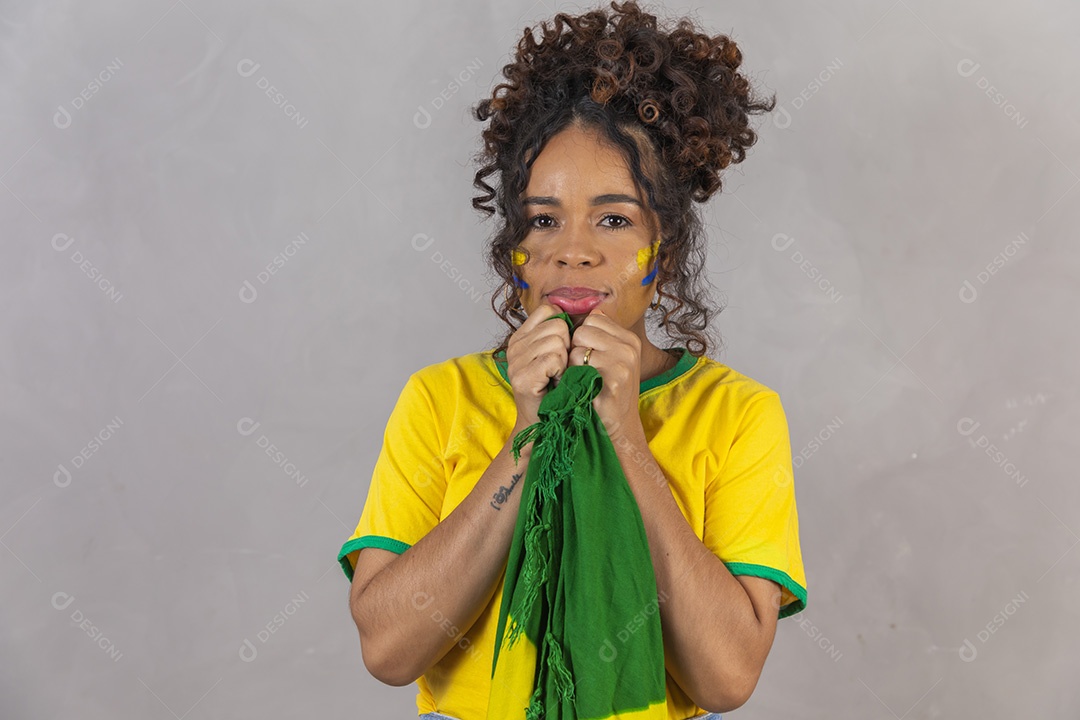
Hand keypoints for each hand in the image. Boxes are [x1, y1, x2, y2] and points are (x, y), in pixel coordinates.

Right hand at [505, 301, 570, 426]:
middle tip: (560, 367)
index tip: (562, 350)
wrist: (542, 423)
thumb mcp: (556, 355)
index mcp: (522, 336)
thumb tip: (593, 312)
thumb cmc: (555, 389)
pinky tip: (556, 383)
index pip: (549, 310)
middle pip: (557, 325)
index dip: (564, 328)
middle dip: (567, 346)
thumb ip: (562, 333)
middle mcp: (515, 345)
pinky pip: (553, 359)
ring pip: (557, 341)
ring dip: (565, 362)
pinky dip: (561, 372)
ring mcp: (516, 361)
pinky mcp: (522, 377)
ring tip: (558, 376)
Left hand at [567, 307, 645, 438]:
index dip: (582, 338)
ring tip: (583, 380)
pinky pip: (577, 364)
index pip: (593, 319)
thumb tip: (586, 311)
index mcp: (630, 339)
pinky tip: (583, 387)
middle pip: (583, 330)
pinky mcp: (613, 378)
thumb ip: (600, 336)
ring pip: (578, 346)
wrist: (618, 427)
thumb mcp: (611, 359)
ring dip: (573, 364)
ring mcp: (624, 362)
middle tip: (583, 371)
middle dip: (576, 349)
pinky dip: (573, 376)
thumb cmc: (607, 392)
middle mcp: (630, 347)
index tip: (587, 357)